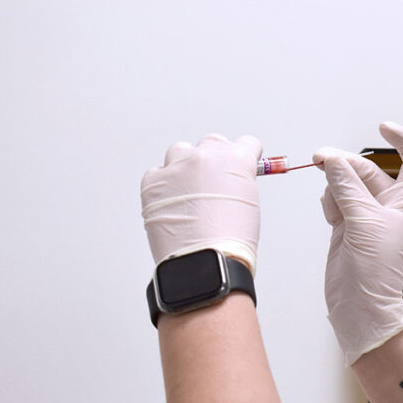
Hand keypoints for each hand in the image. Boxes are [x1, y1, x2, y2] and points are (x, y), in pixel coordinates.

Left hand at [141, 134, 262, 271]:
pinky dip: (164, 185)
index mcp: (236, 158)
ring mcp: (177, 167)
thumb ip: (240, 179)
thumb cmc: (231, 238)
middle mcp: (206, 156)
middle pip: (212, 142)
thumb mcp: (249, 201)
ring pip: (181, 152)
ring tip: (189, 192)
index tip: (240, 164)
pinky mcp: (153, 181)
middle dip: (215, 159)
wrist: (206, 260)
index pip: (245, 143)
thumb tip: (231, 175)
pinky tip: (173, 203)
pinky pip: (158, 173)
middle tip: (214, 182)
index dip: (244, 156)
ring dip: (186, 166)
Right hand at [313, 122, 402, 365]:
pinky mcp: (344, 224)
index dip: (402, 140)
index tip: (383, 128)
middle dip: (345, 163)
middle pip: (366, 168)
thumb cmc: (376, 270)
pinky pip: (334, 197)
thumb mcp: (363, 221)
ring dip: (335, 184)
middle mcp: (386, 204)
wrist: (360, 305)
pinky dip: (329, 200)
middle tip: (321, 160)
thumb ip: (347, 187)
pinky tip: (330, 216)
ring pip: (346, 181)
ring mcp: (364, 213)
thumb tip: (332, 159)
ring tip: (333, 204)